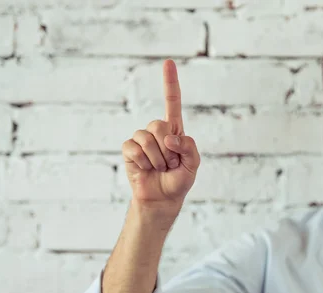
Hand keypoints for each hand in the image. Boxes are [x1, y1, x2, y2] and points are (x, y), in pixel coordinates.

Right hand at [122, 59, 200, 211]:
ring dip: (158, 158)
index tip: (168, 63)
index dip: (170, 83)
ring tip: (160, 168)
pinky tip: (146, 169)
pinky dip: (144, 162)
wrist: (162, 199)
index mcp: (174, 130)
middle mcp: (157, 131)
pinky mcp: (129, 150)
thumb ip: (189, 148)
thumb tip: (170, 137)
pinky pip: (135, 148)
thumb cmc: (179, 180)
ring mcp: (141, 139)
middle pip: (160, 124)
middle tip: (171, 164)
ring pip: (148, 138)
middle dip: (169, 149)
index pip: (172, 102)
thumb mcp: (194, 165)